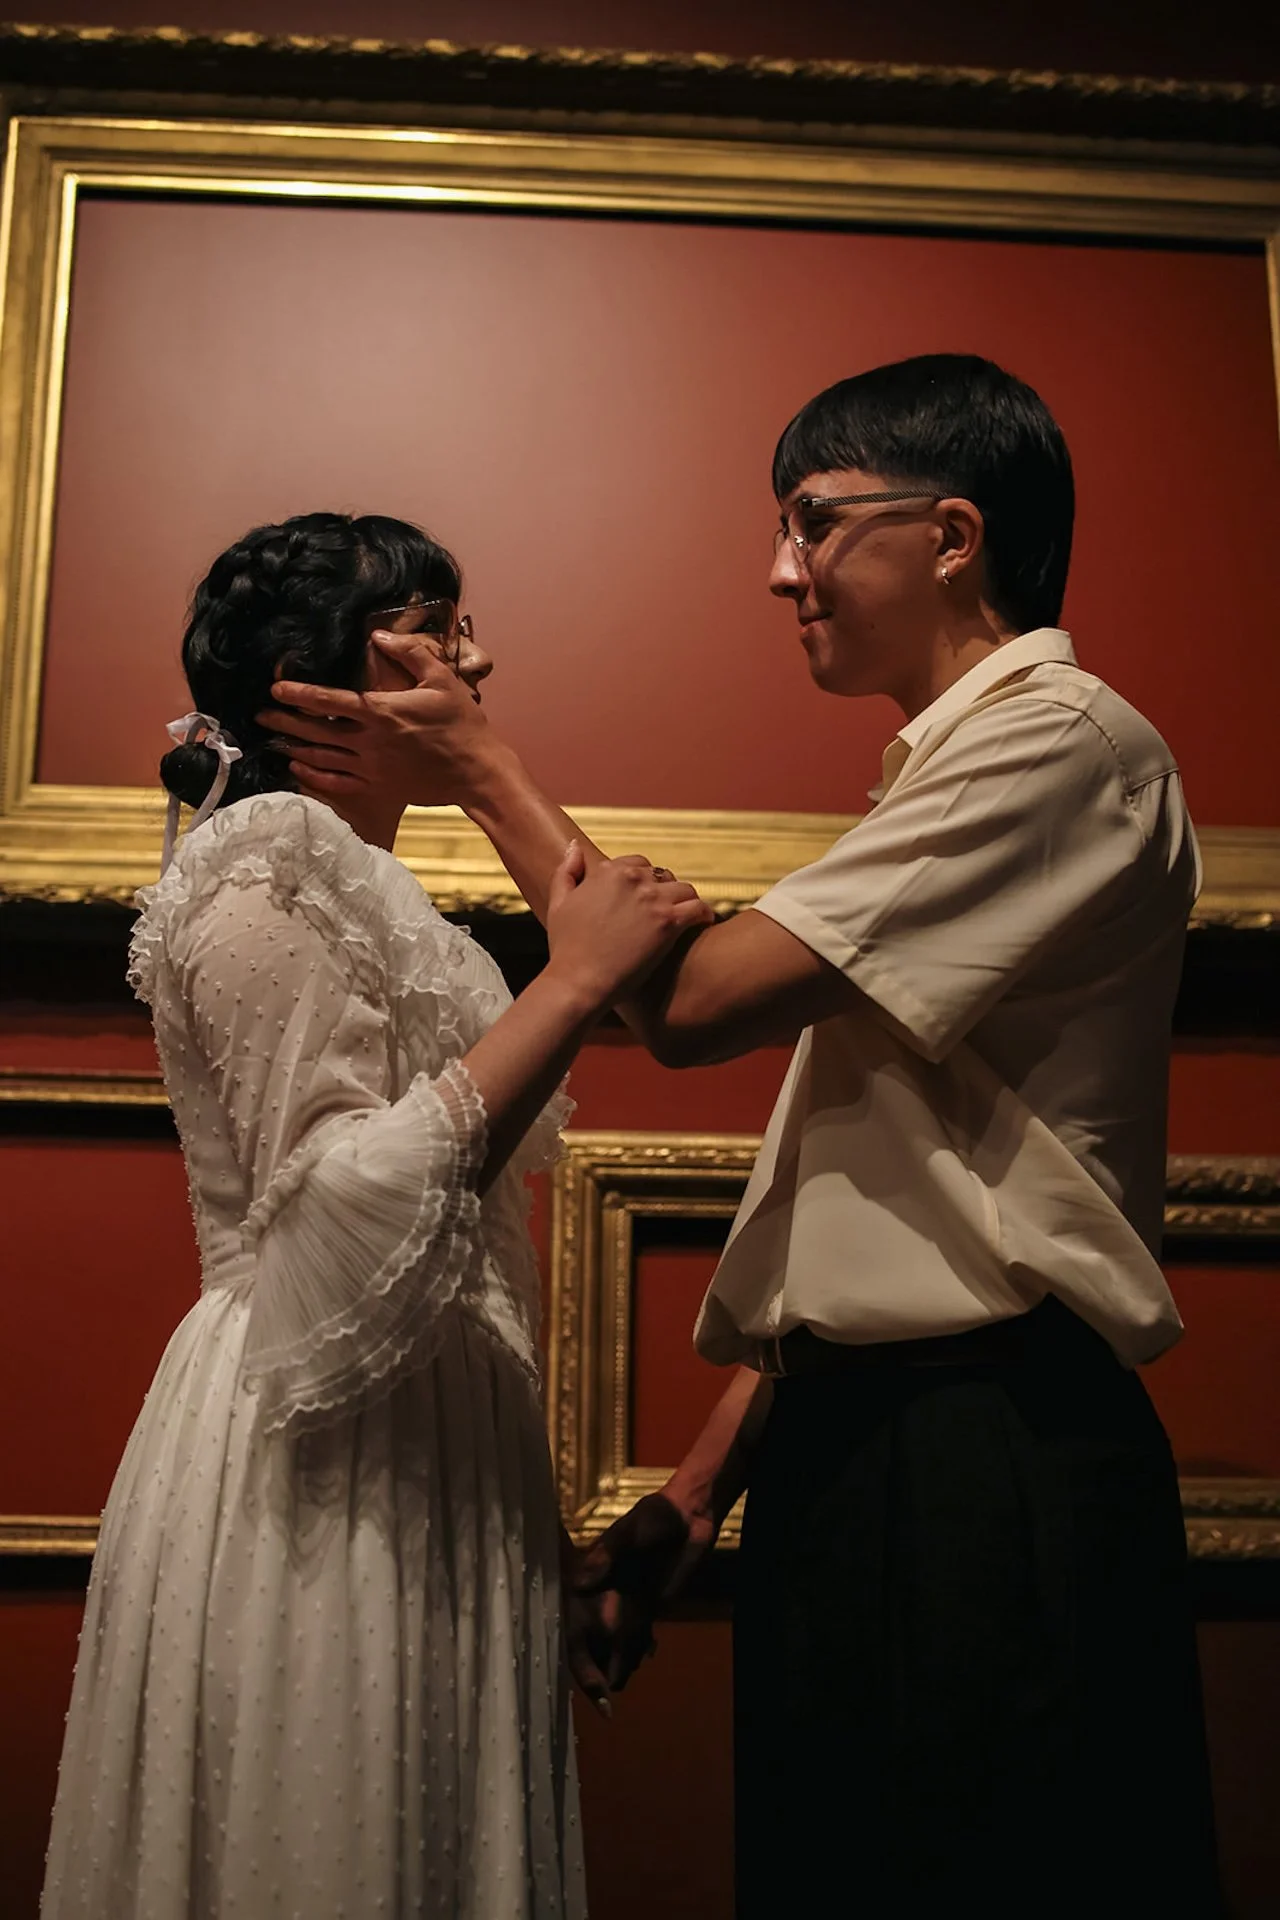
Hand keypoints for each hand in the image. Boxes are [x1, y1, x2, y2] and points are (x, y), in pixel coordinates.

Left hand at [260, 631, 496, 807]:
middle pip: (316, 731)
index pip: (329, 701)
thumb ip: (409, 653)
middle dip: (285, 721)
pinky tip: (298, 768)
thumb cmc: (463, 725)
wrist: (478, 772)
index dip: (299, 694)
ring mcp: (373, 768)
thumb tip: (378, 636)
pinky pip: (339, 783)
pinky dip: (315, 776)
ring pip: (323, 758)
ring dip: (294, 747)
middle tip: (261, 714)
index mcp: (381, 712)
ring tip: (272, 739)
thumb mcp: (442, 680)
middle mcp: (370, 742)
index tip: (276, 688)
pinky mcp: (380, 788)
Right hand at [545, 844, 713, 1006]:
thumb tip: (576, 847)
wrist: (578, 981)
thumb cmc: (566, 948)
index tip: (645, 898)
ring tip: (687, 917)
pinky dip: (705, 914)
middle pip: (663, 876)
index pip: (638, 863)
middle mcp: (632, 878)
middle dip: (665, 891)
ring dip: (686, 902)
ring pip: (684, 890)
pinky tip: (705, 922)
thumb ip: (567, 871)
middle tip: (667, 911)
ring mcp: (653, 899)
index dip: (643, 881)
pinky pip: (698, 908)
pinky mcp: (669, 922)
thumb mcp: (559, 903)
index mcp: (608, 871)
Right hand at [571, 1489, 716, 1692]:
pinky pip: (638, 1638)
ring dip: (619, 1663)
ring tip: (627, 1672)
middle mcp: (602, 1597)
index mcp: (590, 1578)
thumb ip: (608, 1555)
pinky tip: (648, 1652)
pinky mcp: (647, 1608)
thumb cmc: (654, 1518)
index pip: (573, 1623)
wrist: (689, 1516)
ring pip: (614, 1646)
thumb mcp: (630, 1531)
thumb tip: (581, 1583)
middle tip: (608, 1700)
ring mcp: (624, 1605)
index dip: (578, 1658)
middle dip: (597, 1673)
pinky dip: (640, 1651)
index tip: (593, 1688)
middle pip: (591, 1644)